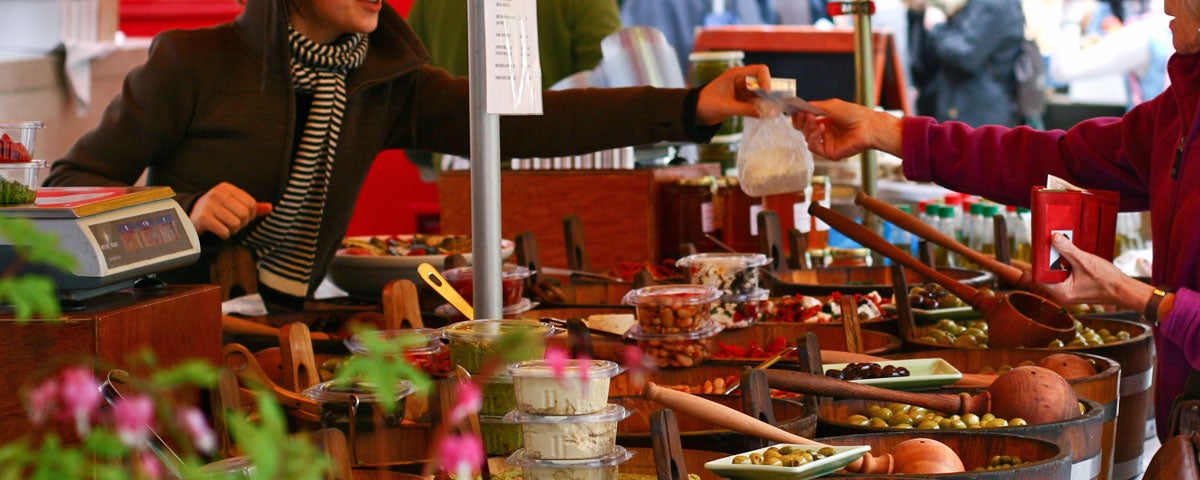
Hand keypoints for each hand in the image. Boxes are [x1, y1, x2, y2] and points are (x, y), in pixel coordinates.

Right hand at [189, 182, 272, 238]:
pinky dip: (224, 235)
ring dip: (232, 230)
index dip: (250, 215)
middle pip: (244, 214)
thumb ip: (252, 207)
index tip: (241, 218)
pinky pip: (225, 232)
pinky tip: (217, 231)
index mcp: (226, 188)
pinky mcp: (203, 218)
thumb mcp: (233, 205)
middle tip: (231, 224)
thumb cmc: (217, 212)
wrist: (190, 219)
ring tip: (224, 227)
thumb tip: (271, 208)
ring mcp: (209, 205)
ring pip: (236, 224)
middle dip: (241, 224)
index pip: (251, 204)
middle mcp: (217, 193)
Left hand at [696, 64, 771, 124]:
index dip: (767, 80)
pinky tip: (765, 115)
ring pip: (760, 94)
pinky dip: (760, 108)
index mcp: (737, 75)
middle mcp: (742, 80)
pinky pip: (755, 102)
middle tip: (774, 106)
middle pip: (762, 83)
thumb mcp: (726, 107)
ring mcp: (742, 91)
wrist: (694, 113)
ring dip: (766, 102)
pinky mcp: (742, 101)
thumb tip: (767, 114)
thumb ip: (746, 110)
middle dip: (769, 94)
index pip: (759, 70)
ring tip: (771, 113)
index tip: (767, 94)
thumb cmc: (706, 104)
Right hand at [793, 98, 903, 158]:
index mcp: (826, 121)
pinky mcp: (829, 153)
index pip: (806, 121)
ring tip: (814, 119)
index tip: (795, 110)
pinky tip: (821, 128)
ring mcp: (827, 143)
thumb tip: (801, 107)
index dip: (800, 116)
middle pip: (804, 130)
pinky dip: (814, 137)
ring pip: (807, 138)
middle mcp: (825, 133)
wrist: (868, 126)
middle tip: (803, 114)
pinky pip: (814, 147)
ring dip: (808, 128)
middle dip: (801, 121)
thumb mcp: (831, 105)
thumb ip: (815, 106)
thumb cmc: (855, 114)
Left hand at [1037, 233, 1152, 308]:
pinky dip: (1067, 263)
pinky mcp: (1076, 286)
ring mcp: (1069, 290)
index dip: (1038, 263)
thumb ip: (1068, 250)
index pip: (1039, 277)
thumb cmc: (1107, 281)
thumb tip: (1053, 238)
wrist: (1125, 290)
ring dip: (1059, 259)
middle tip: (1052, 243)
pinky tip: (1073, 254)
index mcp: (1061, 292)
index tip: (1040, 248)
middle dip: (1049, 259)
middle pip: (1047, 273)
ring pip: (1057, 272)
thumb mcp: (1085, 261)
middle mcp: (1062, 293)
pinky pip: (1066, 272)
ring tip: (1063, 246)